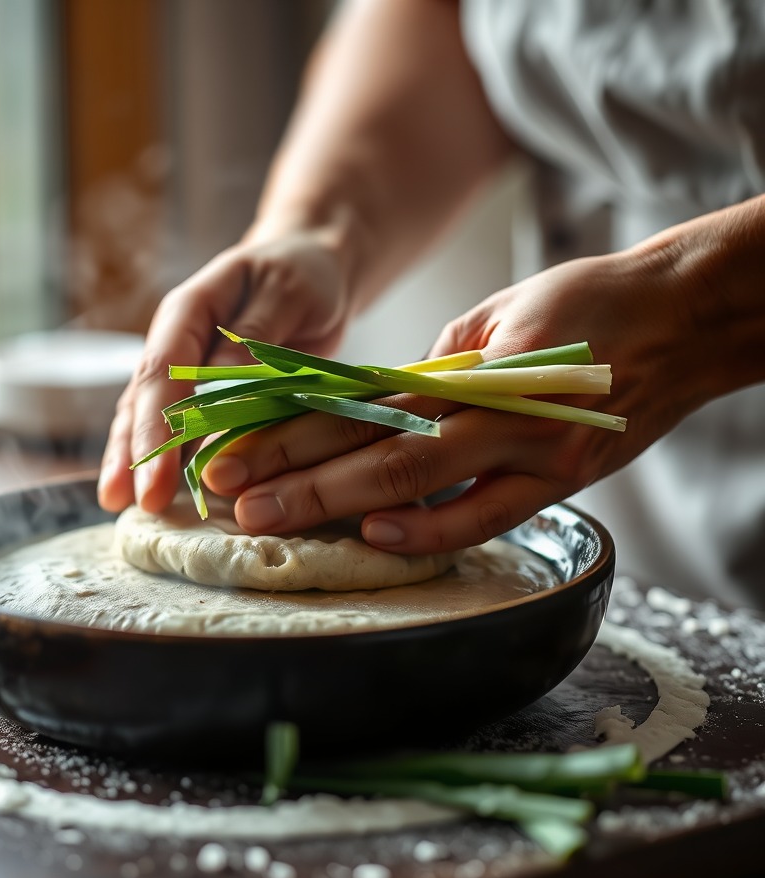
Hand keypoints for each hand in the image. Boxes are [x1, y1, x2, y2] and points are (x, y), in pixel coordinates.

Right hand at [97, 227, 353, 513]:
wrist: (313, 268)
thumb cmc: (303, 273)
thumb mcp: (289, 292)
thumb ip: (254, 336)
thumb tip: (223, 387)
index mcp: (189, 309)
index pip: (162, 371)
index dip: (155, 428)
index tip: (154, 477)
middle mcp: (176, 341)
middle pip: (143, 399)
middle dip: (137, 453)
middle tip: (135, 505)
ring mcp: (185, 369)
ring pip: (148, 416)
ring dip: (136, 460)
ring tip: (121, 506)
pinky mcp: (206, 392)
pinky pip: (181, 427)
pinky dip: (170, 459)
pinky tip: (159, 493)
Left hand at [202, 248, 706, 552]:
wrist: (684, 319)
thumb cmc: (586, 305)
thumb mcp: (496, 314)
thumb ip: (434, 366)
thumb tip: (379, 408)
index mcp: (477, 363)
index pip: (364, 404)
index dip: (294, 432)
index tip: (236, 452)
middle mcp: (501, 412)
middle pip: (376, 452)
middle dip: (295, 479)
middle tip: (228, 497)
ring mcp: (535, 455)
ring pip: (419, 487)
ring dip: (338, 508)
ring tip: (273, 523)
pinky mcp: (565, 484)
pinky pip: (488, 519)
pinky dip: (428, 532)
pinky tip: (372, 538)